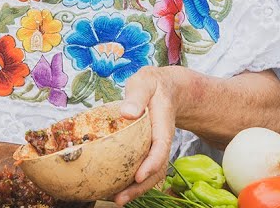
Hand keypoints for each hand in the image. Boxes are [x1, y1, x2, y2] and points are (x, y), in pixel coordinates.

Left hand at [114, 67, 177, 205]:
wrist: (165, 88)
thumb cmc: (152, 85)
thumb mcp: (145, 83)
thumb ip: (137, 96)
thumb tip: (128, 112)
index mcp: (162, 126)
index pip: (160, 148)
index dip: (151, 164)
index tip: (139, 177)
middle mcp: (161, 141)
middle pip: (156, 170)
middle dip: (140, 187)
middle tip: (120, 199)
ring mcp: (155, 148)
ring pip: (150, 174)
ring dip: (135, 189)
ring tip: (115, 200)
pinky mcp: (147, 151)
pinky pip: (142, 168)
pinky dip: (130, 180)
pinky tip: (113, 186)